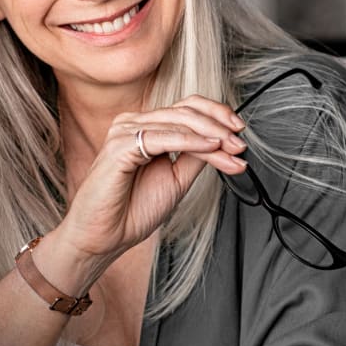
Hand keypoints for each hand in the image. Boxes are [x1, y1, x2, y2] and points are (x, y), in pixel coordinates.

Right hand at [56, 95, 247, 277]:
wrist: (104, 236)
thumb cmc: (131, 210)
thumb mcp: (175, 179)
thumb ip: (194, 157)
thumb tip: (222, 142)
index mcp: (145, 127)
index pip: (186, 108)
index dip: (216, 115)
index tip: (240, 132)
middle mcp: (133, 123)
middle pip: (185, 110)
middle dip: (219, 126)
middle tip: (240, 144)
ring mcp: (125, 131)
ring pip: (178, 122)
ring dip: (212, 135)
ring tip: (232, 150)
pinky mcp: (120, 146)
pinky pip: (162, 138)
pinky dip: (190, 142)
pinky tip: (210, 147)